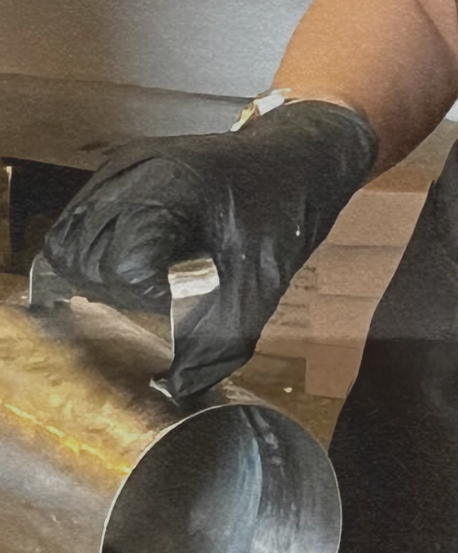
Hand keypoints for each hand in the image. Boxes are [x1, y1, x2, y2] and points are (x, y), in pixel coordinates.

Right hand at [43, 100, 377, 397]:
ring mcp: (117, 169)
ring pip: (68, 241)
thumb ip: (217, 344)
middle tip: (169, 289)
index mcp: (167, 191)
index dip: (152, 296)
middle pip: (83, 256)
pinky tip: (141, 262)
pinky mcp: (114, 175)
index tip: (190, 291)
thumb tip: (176, 388)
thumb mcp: (260, 292)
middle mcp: (131, 172)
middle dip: (121, 289)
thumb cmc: (282, 221)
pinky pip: (77, 225)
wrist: (293, 164)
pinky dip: (98, 254)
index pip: (121, 267)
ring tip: (154, 275)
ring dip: (103, 274)